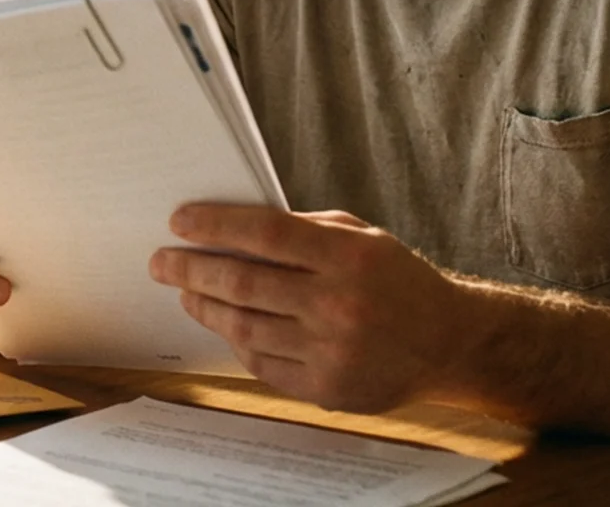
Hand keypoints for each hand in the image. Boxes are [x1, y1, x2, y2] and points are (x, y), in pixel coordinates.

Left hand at [150, 205, 470, 412]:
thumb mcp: (362, 237)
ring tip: (185, 292)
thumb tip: (235, 226)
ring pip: (245, 327)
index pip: (264, 233)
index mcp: (349, 257)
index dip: (215, 225)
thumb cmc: (397, 279)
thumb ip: (305, 229)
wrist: (447, 342)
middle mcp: (339, 304)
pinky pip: (263, 363)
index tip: (179, 220)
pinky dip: (236, 341)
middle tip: (161, 261)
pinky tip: (224, 324)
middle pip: (243, 283)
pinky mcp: (327, 387)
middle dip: (191, 270)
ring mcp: (332, 351)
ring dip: (205, 307)